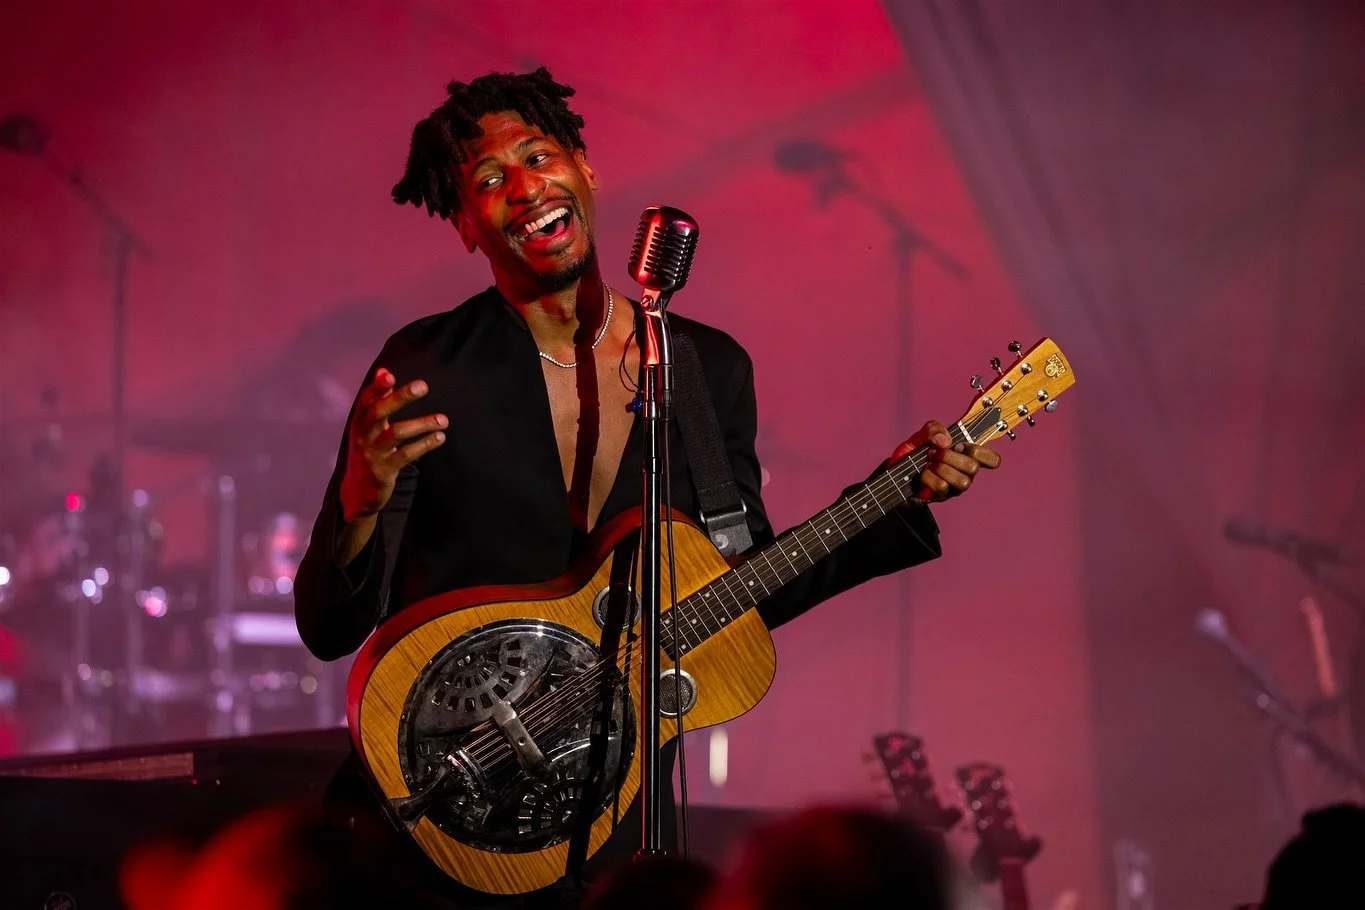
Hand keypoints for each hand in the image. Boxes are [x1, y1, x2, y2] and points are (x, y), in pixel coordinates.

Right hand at [339, 368, 447, 522]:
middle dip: (400, 398)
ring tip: (444, 420)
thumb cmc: (368, 450)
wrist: (358, 491)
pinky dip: (424, 445)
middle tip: (423, 386)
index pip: (366, 400)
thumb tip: (384, 370)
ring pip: (396, 433)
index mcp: (359, 422)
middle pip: (379, 412)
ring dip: (422, 424)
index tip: (389, 374)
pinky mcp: (384, 471)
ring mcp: (373, 454)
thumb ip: (377, 399)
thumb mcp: (367, 426)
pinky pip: (406, 455)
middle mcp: (363, 436)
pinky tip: (440, 437)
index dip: (376, 387)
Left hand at [890, 420, 1000, 502]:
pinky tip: (922, 475)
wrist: (894, 471)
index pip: (992, 459)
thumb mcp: (920, 435)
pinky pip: (943, 487)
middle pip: (974, 467)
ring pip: (962, 481)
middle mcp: (964, 473)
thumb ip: (933, 429)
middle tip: (935, 453)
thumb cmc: (913, 453)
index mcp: (966, 456)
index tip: (963, 446)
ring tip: (929, 464)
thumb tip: (945, 440)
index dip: (983, 453)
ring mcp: (954, 487)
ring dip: (942, 469)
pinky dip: (929, 477)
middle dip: (951, 457)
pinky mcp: (941, 497)